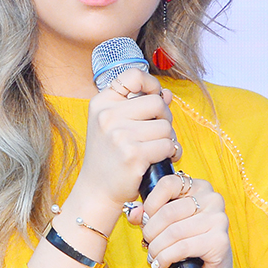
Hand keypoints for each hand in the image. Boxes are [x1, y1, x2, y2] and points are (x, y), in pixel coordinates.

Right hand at [75, 68, 181, 212]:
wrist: (97, 191)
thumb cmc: (109, 158)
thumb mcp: (116, 126)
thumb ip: (140, 107)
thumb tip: (167, 93)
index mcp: (101, 103)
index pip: (134, 76)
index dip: (152, 84)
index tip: (155, 98)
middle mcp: (107, 116)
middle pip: (156, 102)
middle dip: (164, 118)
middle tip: (158, 133)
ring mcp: (119, 135)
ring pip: (165, 126)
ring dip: (168, 139)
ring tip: (158, 149)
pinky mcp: (133, 155)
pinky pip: (167, 145)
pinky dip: (170, 153)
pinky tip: (161, 160)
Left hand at [127, 175, 235, 267]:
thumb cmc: (187, 243)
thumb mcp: (166, 224)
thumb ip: (148, 214)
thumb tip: (133, 213)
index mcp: (199, 187)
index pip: (168, 184)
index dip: (150, 203)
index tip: (144, 219)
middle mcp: (212, 199)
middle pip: (168, 211)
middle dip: (151, 231)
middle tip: (147, 242)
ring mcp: (218, 219)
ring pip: (174, 232)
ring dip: (156, 247)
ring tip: (153, 255)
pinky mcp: (219, 241)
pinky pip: (182, 247)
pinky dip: (165, 257)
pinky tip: (160, 264)